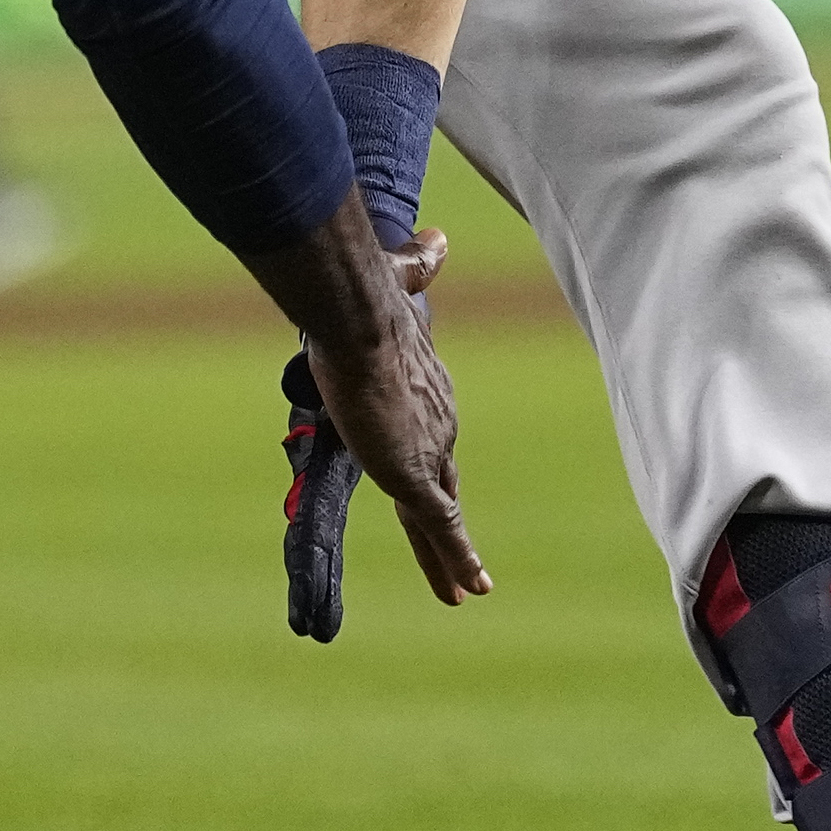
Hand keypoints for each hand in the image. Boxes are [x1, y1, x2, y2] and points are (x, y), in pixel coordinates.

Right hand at [274, 226, 453, 641]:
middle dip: (447, 524)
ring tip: (467, 594)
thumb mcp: (396, 282)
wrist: (360, 318)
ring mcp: (428, 451)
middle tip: (466, 566)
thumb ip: (418, 263)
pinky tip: (470, 589)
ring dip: (452, 558)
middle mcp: (438, 425)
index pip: (434, 436)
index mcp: (429, 391)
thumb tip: (439, 236)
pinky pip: (441, 527)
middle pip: (443, 482)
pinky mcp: (413, 474)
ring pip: (444, 516)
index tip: (434, 486)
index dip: (433, 464)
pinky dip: (455, 559)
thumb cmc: (367, 299)